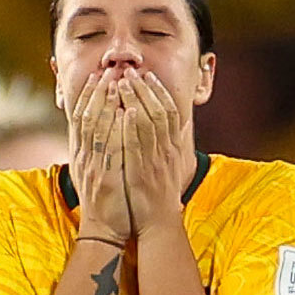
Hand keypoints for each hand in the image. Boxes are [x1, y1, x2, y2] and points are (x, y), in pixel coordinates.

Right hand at [67, 82, 132, 246]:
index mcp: (80, 154)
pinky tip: (127, 111)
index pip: (79, 118)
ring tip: (115, 82)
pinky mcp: (107, 178)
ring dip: (106, 103)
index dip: (86, 95)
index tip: (95, 76)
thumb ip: (95, 149)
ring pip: (96, 128)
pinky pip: (112, 149)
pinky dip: (119, 128)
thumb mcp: (95, 171)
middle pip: (85, 117)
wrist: (104, 230)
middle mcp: (84, 157)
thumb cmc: (105, 201)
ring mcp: (94, 167)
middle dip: (96, 92)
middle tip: (106, 71)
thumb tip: (100, 127)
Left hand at [120, 70, 195, 234]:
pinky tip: (127, 112)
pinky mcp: (142, 172)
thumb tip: (163, 126)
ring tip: (123, 82)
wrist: (158, 223)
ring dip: (136, 101)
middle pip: (158, 111)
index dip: (158, 91)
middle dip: (144, 89)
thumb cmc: (158, 195)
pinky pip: (138, 146)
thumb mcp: (166, 165)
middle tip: (130, 71)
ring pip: (148, 123)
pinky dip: (133, 127)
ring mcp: (155, 161)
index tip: (147, 75)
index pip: (168, 111)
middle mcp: (166, 150)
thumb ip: (166, 145)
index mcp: (171, 147)